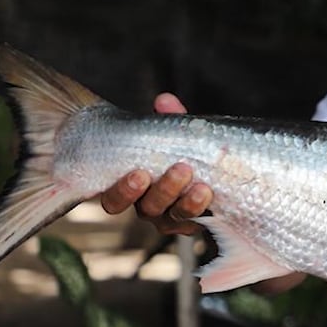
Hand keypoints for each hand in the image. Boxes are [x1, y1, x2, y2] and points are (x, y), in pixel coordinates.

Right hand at [100, 93, 212, 235]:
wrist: (211, 166)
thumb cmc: (180, 149)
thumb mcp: (175, 133)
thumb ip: (169, 119)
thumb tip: (164, 101)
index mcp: (132, 187)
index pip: (114, 199)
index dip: (123, 191)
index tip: (139, 173)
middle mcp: (147, 206)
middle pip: (147, 209)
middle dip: (164, 191)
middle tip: (181, 170)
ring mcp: (169, 217)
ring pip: (171, 219)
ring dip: (187, 203)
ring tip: (202, 187)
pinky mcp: (192, 223)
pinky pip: (194, 225)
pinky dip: (202, 213)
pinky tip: (211, 200)